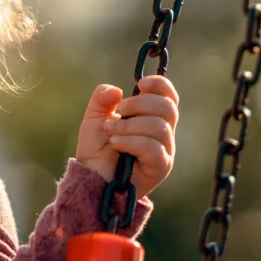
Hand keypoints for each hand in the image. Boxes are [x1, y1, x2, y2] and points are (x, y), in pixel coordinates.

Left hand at [74, 75, 179, 197]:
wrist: (91, 177)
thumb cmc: (96, 149)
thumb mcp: (95, 118)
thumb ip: (102, 99)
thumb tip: (117, 90)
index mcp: (153, 118)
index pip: (169, 97)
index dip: (160, 86)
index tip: (140, 83)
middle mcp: (164, 133)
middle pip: (167, 108)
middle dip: (139, 104)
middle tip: (119, 112)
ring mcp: (165, 150)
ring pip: (159, 127)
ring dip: (130, 125)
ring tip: (110, 130)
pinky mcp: (161, 166)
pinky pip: (153, 147)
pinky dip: (131, 141)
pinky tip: (115, 144)